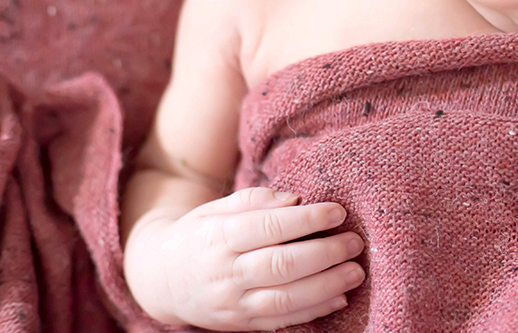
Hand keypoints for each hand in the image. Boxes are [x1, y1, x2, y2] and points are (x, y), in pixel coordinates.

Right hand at [125, 187, 365, 330]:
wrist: (161, 280)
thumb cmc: (200, 235)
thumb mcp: (216, 209)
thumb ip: (254, 200)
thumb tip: (295, 198)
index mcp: (218, 238)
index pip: (269, 228)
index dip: (307, 219)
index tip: (338, 211)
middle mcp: (225, 274)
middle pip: (281, 266)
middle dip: (325, 254)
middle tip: (354, 242)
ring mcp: (232, 304)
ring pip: (284, 299)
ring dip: (326, 287)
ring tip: (355, 272)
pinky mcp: (241, 324)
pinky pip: (281, 321)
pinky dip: (313, 311)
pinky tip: (338, 297)